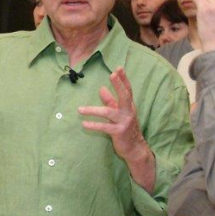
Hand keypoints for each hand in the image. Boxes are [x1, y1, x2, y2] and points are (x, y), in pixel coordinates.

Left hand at [79, 69, 155, 191]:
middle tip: (112, 74)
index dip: (123, 79)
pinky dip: (94, 125)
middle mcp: (128, 112)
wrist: (134, 148)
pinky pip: (104, 127)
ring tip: (79, 110)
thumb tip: (101, 88)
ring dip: (93, 110)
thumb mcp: (118, 113)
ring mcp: (124, 122)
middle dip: (118, 85)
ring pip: (108, 112)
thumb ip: (110, 101)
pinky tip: (84, 124)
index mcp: (129, 106)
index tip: (119, 67)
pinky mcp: (119, 132)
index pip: (127, 90)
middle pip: (124, 96)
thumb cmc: (125, 128)